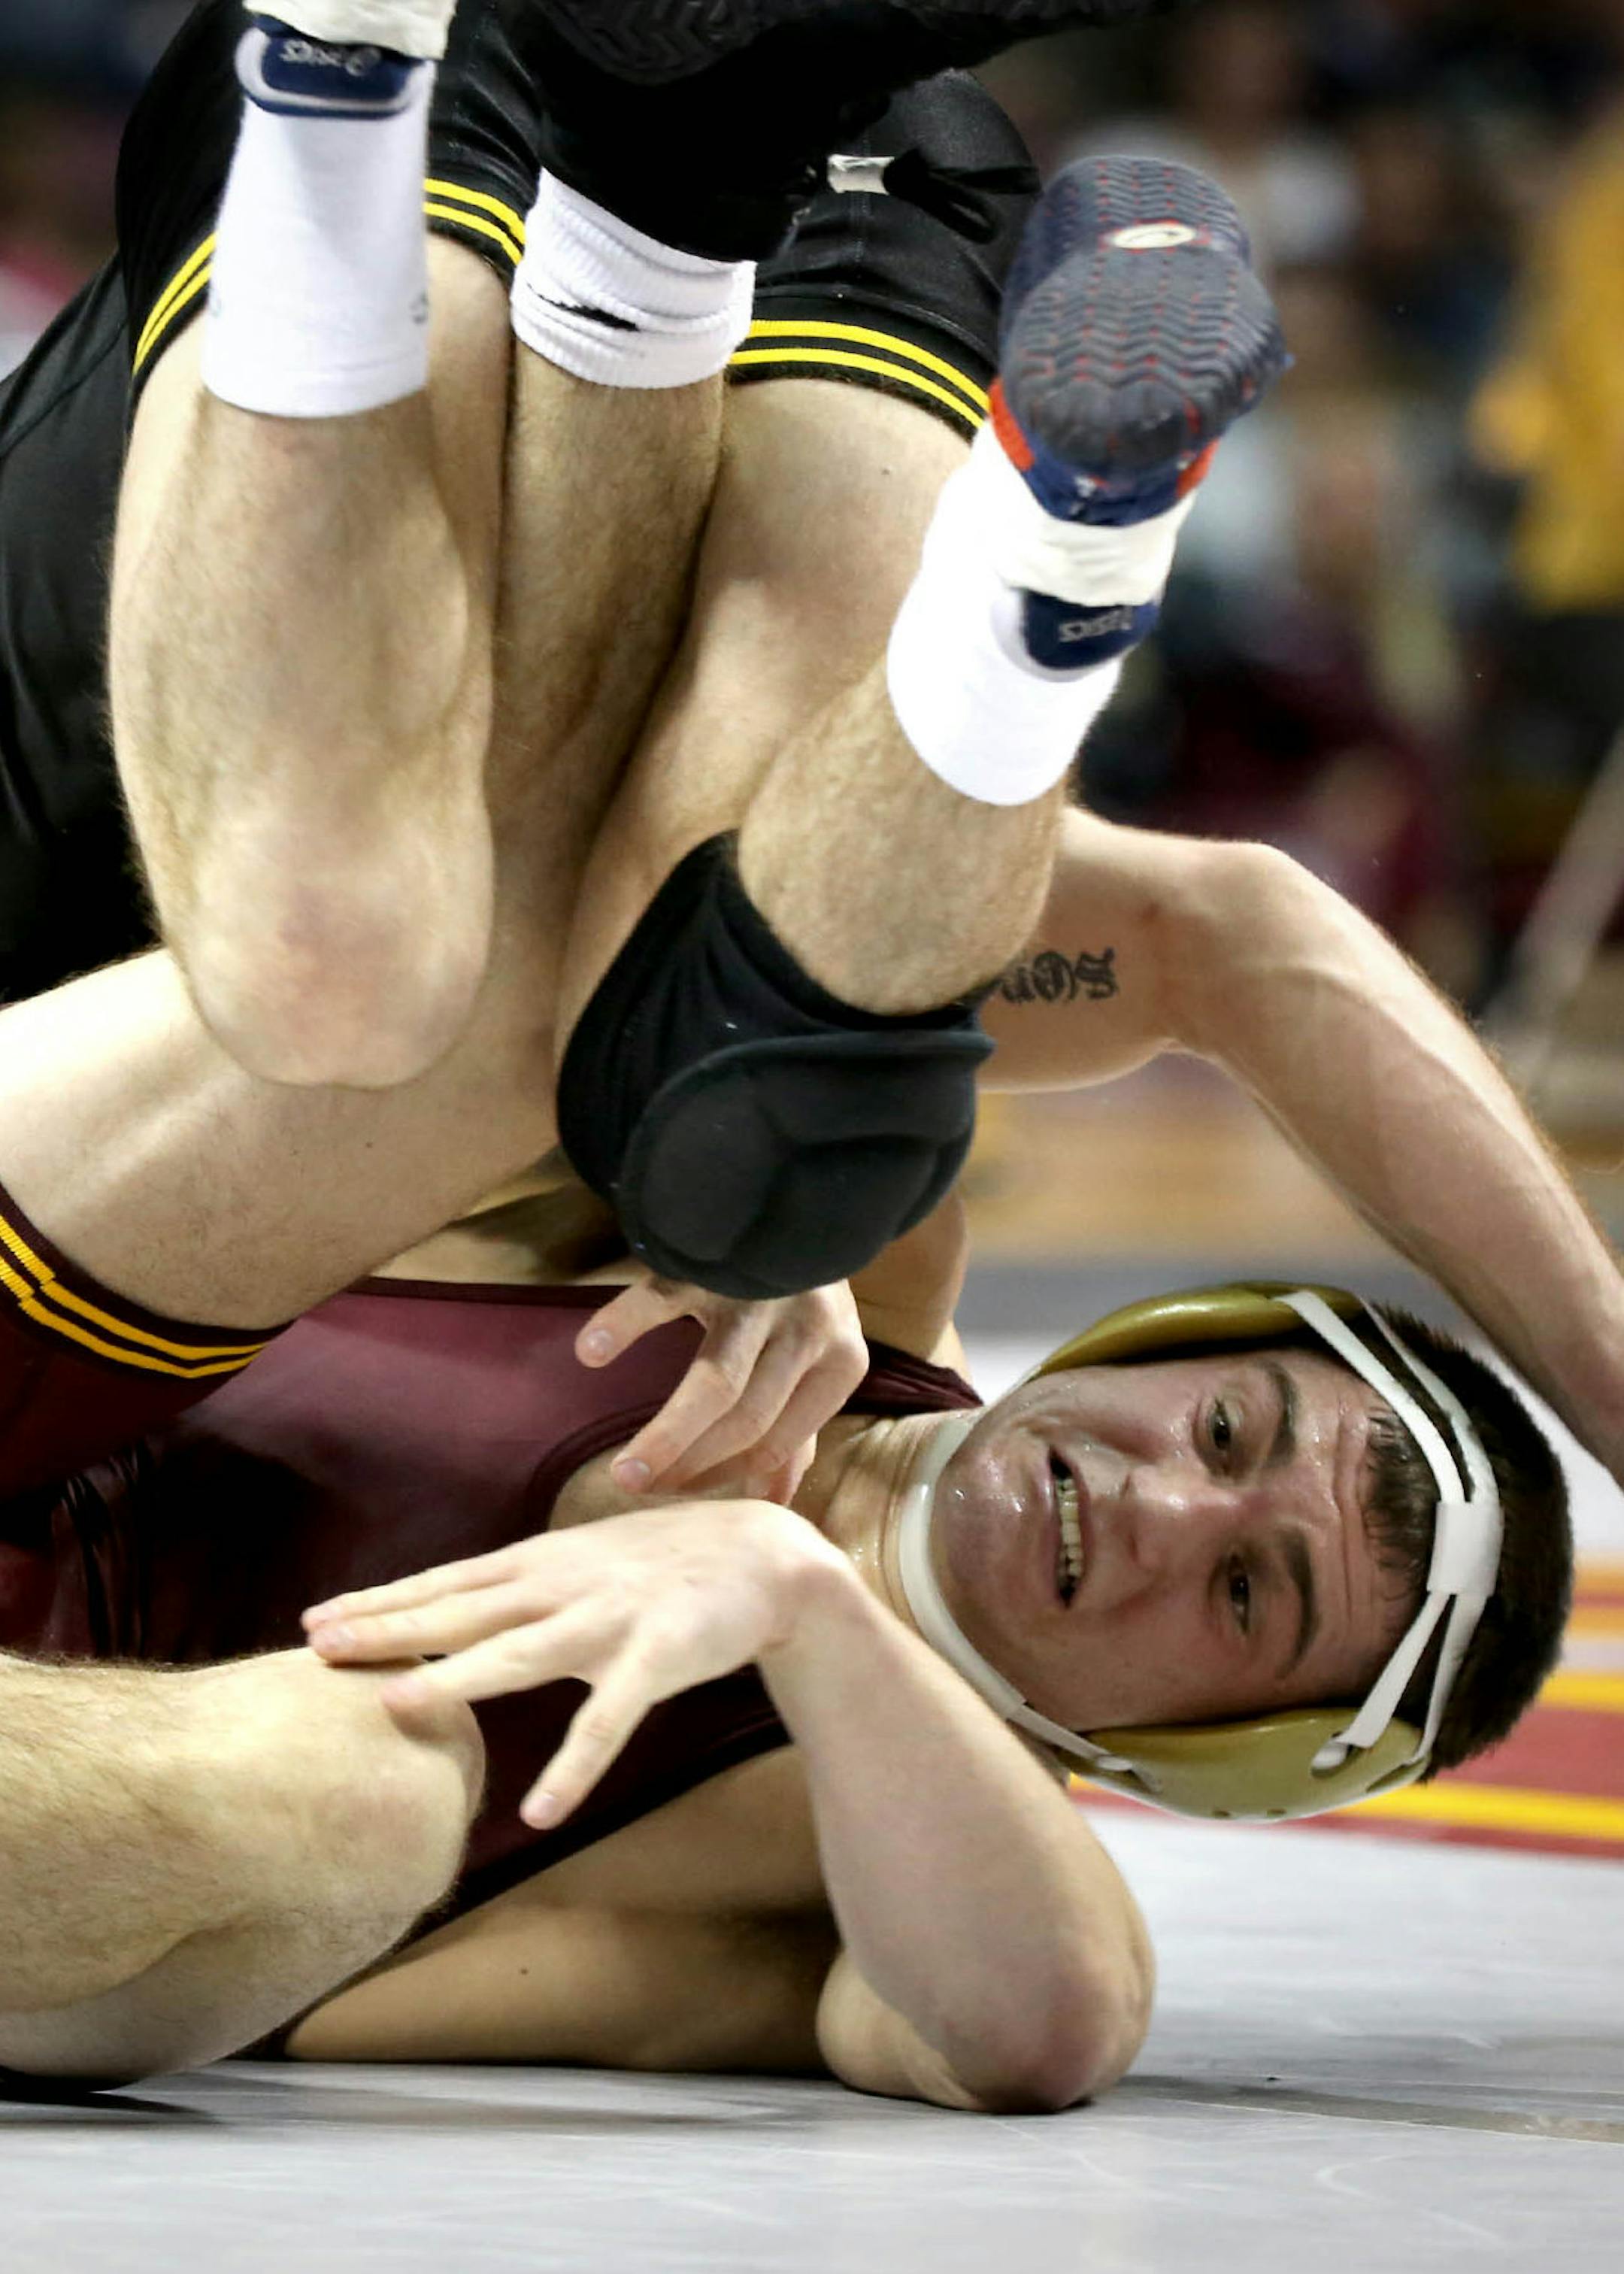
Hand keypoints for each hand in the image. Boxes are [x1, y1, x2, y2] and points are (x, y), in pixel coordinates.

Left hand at [302, 1501, 844, 1826]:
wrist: (769, 1559)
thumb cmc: (672, 1561)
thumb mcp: (588, 1558)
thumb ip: (529, 1583)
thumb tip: (462, 1604)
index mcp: (545, 1561)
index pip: (449, 1581)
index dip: (383, 1600)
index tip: (317, 1618)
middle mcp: (565, 1584)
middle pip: (463, 1610)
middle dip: (389, 1628)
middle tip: (318, 1646)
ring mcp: (609, 1620)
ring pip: (520, 1655)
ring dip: (456, 1680)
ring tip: (395, 1706)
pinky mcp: (657, 1658)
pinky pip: (608, 1723)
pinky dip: (574, 1766)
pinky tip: (541, 1810)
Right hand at [574, 1272, 867, 1501]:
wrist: (798, 1198)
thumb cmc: (800, 1298)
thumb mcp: (816, 1359)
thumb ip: (796, 1427)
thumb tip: (774, 1502)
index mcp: (840, 1362)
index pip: (779, 1440)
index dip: (727, 1476)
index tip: (677, 1495)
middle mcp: (808, 1330)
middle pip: (748, 1416)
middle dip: (691, 1464)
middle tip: (639, 1492)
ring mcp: (758, 1293)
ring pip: (715, 1379)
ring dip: (668, 1433)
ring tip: (623, 1471)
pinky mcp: (711, 1259)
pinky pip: (662, 1296)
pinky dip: (625, 1324)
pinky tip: (591, 1352)